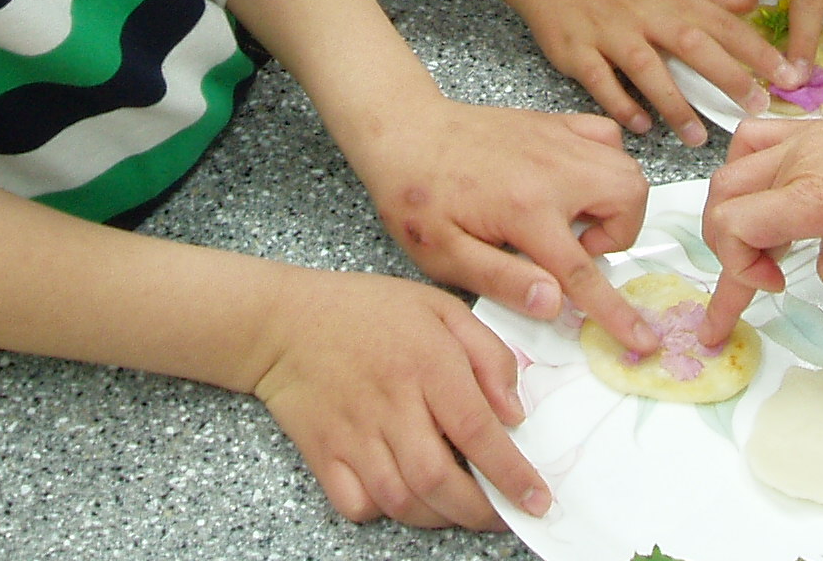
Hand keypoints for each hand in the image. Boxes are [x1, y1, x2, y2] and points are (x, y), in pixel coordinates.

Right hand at [252, 267, 546, 528]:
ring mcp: (353, 432)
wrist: (283, 321)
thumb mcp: (439, 307)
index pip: (478, 431)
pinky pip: (358, 504)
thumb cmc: (366, 311)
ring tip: (460, 505)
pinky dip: (384, 511)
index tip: (538, 500)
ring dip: (439, 515)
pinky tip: (403, 494)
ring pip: (403, 500)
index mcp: (426, 362)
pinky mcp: (323, 453)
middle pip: (439, 479)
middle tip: (502, 513)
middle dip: (479, 510)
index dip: (512, 474)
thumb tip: (514, 412)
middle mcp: (391, 403)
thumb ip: (487, 354)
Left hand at [347, 94, 660, 354]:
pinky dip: (605, 160)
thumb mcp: (444, 254)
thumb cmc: (417, 196)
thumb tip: (554, 302)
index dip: (617, 313)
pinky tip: (574, 180)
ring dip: (615, 202)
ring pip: (625, 167)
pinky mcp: (552, 123)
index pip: (584, 271)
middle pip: (627, 201)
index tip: (643, 341)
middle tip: (574, 248)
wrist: (402, 131)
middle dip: (618, 237)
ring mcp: (556, 140)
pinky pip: (605, 135)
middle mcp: (552, 170)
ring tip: (572, 218)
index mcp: (525, 210)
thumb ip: (502, 280)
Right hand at [488, 0, 784, 144]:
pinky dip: (622, 106)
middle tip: (758, 108)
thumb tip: (749, 4)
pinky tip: (641, 126)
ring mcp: (608, 33)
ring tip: (699, 137)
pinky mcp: (576, 51)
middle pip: (694, 47)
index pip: (724, 23)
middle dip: (730, 79)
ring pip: (649, 73)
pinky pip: (602, 84)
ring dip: (676, 106)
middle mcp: (643, 13)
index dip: (759, 51)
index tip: (790, 76)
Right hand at [696, 56, 822, 345]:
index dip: (738, 268)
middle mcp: (796, 162)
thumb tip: (819, 259)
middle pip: (721, 198)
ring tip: (761, 240)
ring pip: (731, 170)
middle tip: (759, 280)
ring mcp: (801, 140)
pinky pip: (754, 140)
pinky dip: (743, 170)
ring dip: (732, 211)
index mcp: (814, 196)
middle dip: (727, 249)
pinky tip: (765, 191)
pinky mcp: (813, 130)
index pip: (733, 225)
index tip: (777, 285)